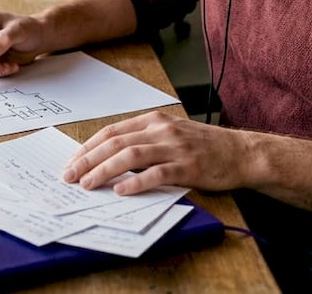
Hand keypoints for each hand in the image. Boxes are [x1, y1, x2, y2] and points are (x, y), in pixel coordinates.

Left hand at [62, 111, 250, 194]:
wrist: (241, 152)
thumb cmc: (204, 147)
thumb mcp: (170, 135)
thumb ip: (144, 142)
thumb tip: (109, 160)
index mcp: (154, 120)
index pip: (112, 131)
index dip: (88, 147)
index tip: (72, 161)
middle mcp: (162, 130)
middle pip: (115, 142)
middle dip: (88, 159)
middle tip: (70, 175)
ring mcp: (175, 147)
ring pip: (130, 156)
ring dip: (104, 170)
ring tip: (88, 184)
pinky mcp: (188, 166)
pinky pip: (156, 174)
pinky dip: (136, 182)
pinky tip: (121, 191)